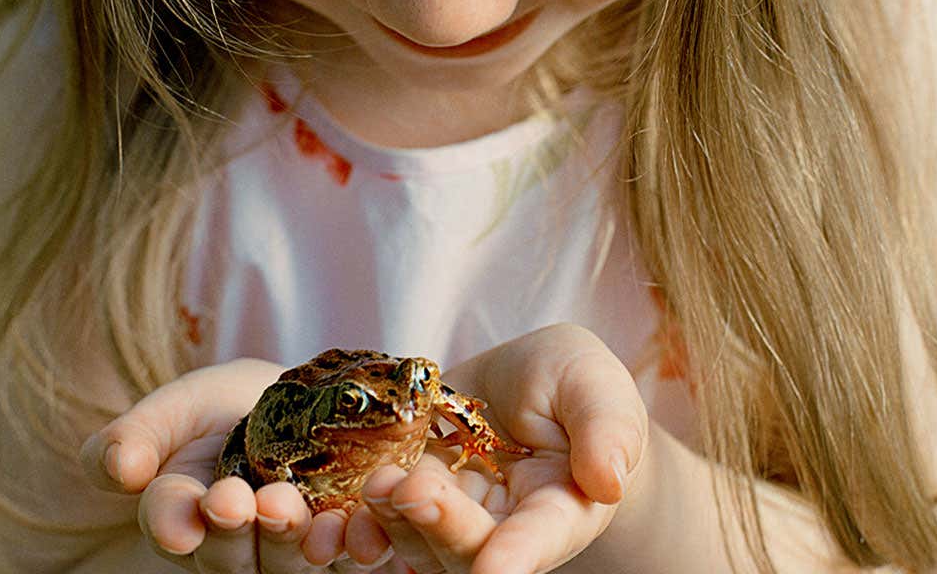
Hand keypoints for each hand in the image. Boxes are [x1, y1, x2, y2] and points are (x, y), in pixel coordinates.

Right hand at [78, 358, 375, 571]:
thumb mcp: (177, 407)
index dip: (174, 520)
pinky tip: (360, 526)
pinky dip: (356, 544)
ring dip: (294, 544)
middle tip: (244, 501)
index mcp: (181, 515)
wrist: (302, 400)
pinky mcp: (344, 543)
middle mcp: (232, 547)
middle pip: (228, 558)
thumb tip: (118, 465)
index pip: (170, 523)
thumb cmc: (225, 407)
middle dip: (235, 533)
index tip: (186, 513)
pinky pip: (349, 555)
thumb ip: (138, 435)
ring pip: (288, 565)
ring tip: (302, 516)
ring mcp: (290, 551)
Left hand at [343, 324, 648, 573]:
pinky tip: (325, 509)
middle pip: (466, 549)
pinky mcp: (401, 495)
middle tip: (416, 490)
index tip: (497, 570)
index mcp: (559, 510)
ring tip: (376, 484)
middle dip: (440, 526)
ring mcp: (445, 517)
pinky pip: (370, 519)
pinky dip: (347, 519)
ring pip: (413, 542)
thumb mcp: (594, 386)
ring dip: (388, 524)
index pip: (540, 538)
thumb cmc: (574, 383)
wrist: (523, 381)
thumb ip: (605, 429)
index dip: (518, 556)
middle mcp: (500, 530)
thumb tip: (611, 480)